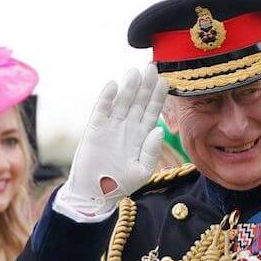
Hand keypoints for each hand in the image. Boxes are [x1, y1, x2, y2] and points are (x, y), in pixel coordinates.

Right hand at [56, 65, 167, 216]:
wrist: (95, 193)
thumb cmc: (121, 185)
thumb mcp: (142, 171)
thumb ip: (151, 152)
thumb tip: (158, 130)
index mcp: (142, 136)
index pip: (152, 111)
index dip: (158, 97)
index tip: (165, 81)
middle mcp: (128, 127)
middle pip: (138, 102)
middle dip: (145, 85)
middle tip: (152, 67)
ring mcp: (111, 126)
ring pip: (122, 102)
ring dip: (128, 87)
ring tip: (135, 72)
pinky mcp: (95, 128)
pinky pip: (101, 110)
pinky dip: (106, 98)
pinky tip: (113, 85)